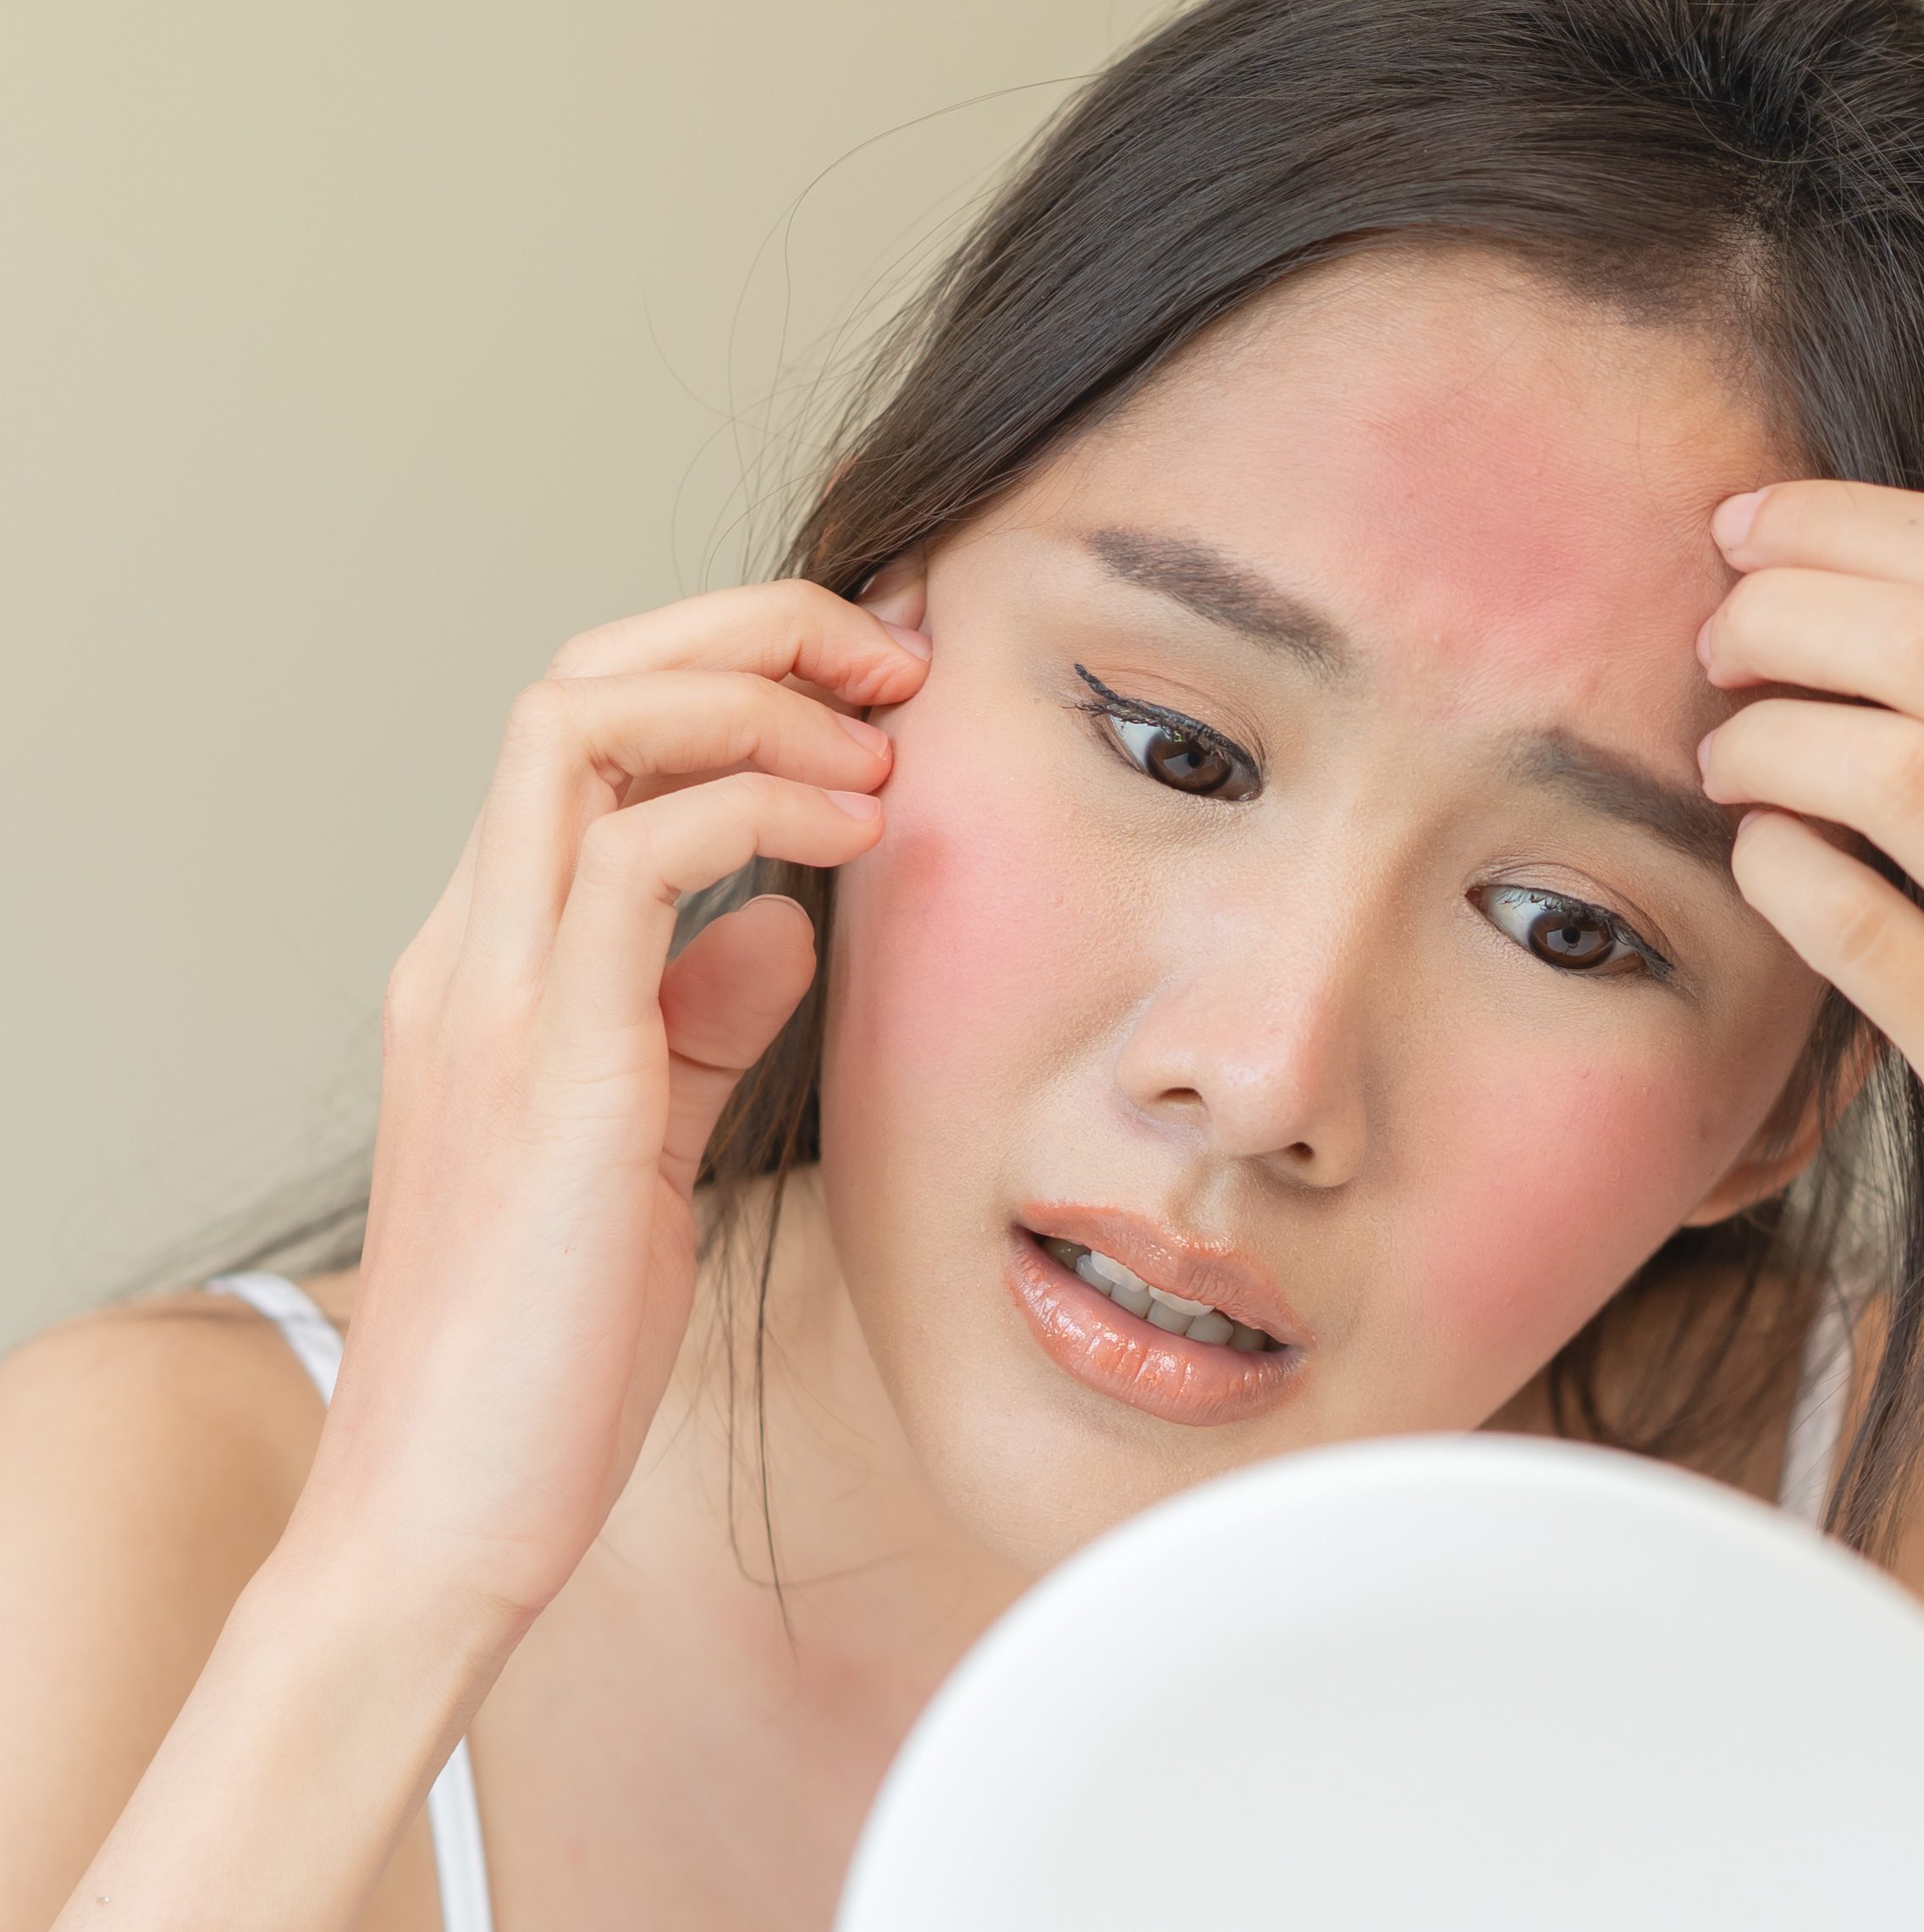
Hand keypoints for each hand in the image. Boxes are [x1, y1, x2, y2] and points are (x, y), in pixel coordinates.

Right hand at [288, 578, 929, 1635]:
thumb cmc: (545, 1340)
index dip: (731, 669)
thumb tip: (780, 923)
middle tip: (898, 658)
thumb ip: (695, 1021)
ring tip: (883, 747)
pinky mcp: (548, 1069)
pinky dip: (755, 812)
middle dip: (749, 631)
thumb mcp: (639, 1144)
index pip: (586, 730)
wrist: (443, 1511)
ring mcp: (493, 996)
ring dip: (757, 699)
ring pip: (584, 723)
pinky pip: (634, 860)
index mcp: (492, 958)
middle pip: (578, 679)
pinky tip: (850, 844)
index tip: (874, 692)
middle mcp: (471, 948)